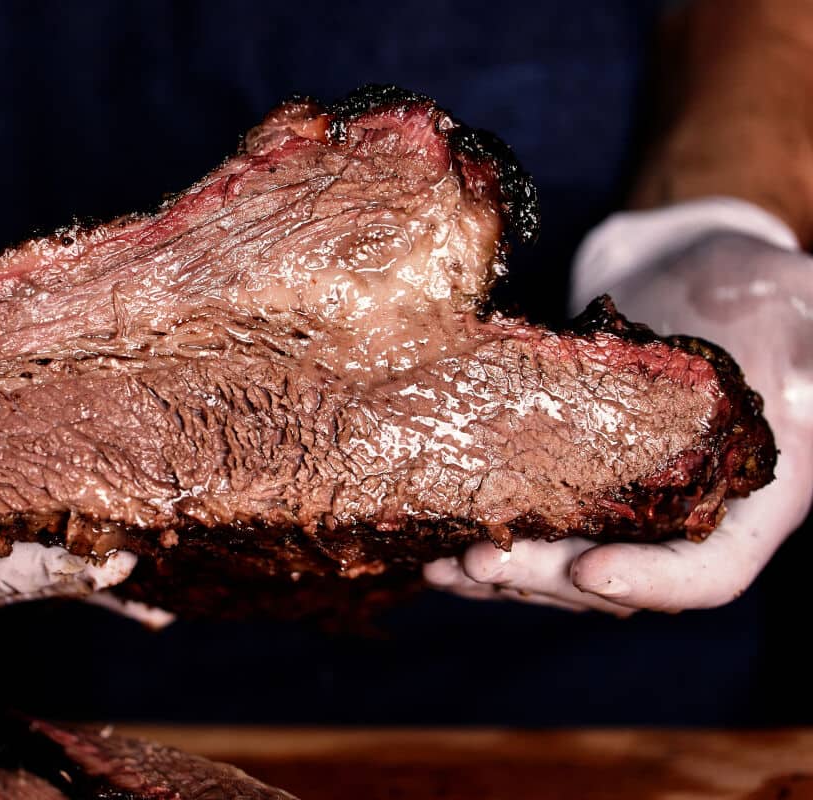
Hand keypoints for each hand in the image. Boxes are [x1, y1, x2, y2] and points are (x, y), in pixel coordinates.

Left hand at [425, 198, 812, 613]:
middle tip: (478, 561)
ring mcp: (621, 507)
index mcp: (750, 498)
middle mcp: (681, 517)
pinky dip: (483, 547)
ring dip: (501, 577)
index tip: (587, 570)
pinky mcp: (570, 483)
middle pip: (614, 582)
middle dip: (543, 580)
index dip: (651, 582)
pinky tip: (431, 551)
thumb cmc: (749, 281)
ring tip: (438, 568)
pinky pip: (530, 535)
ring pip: (559, 569)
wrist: (678, 264)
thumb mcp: (797, 303)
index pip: (710, 572)